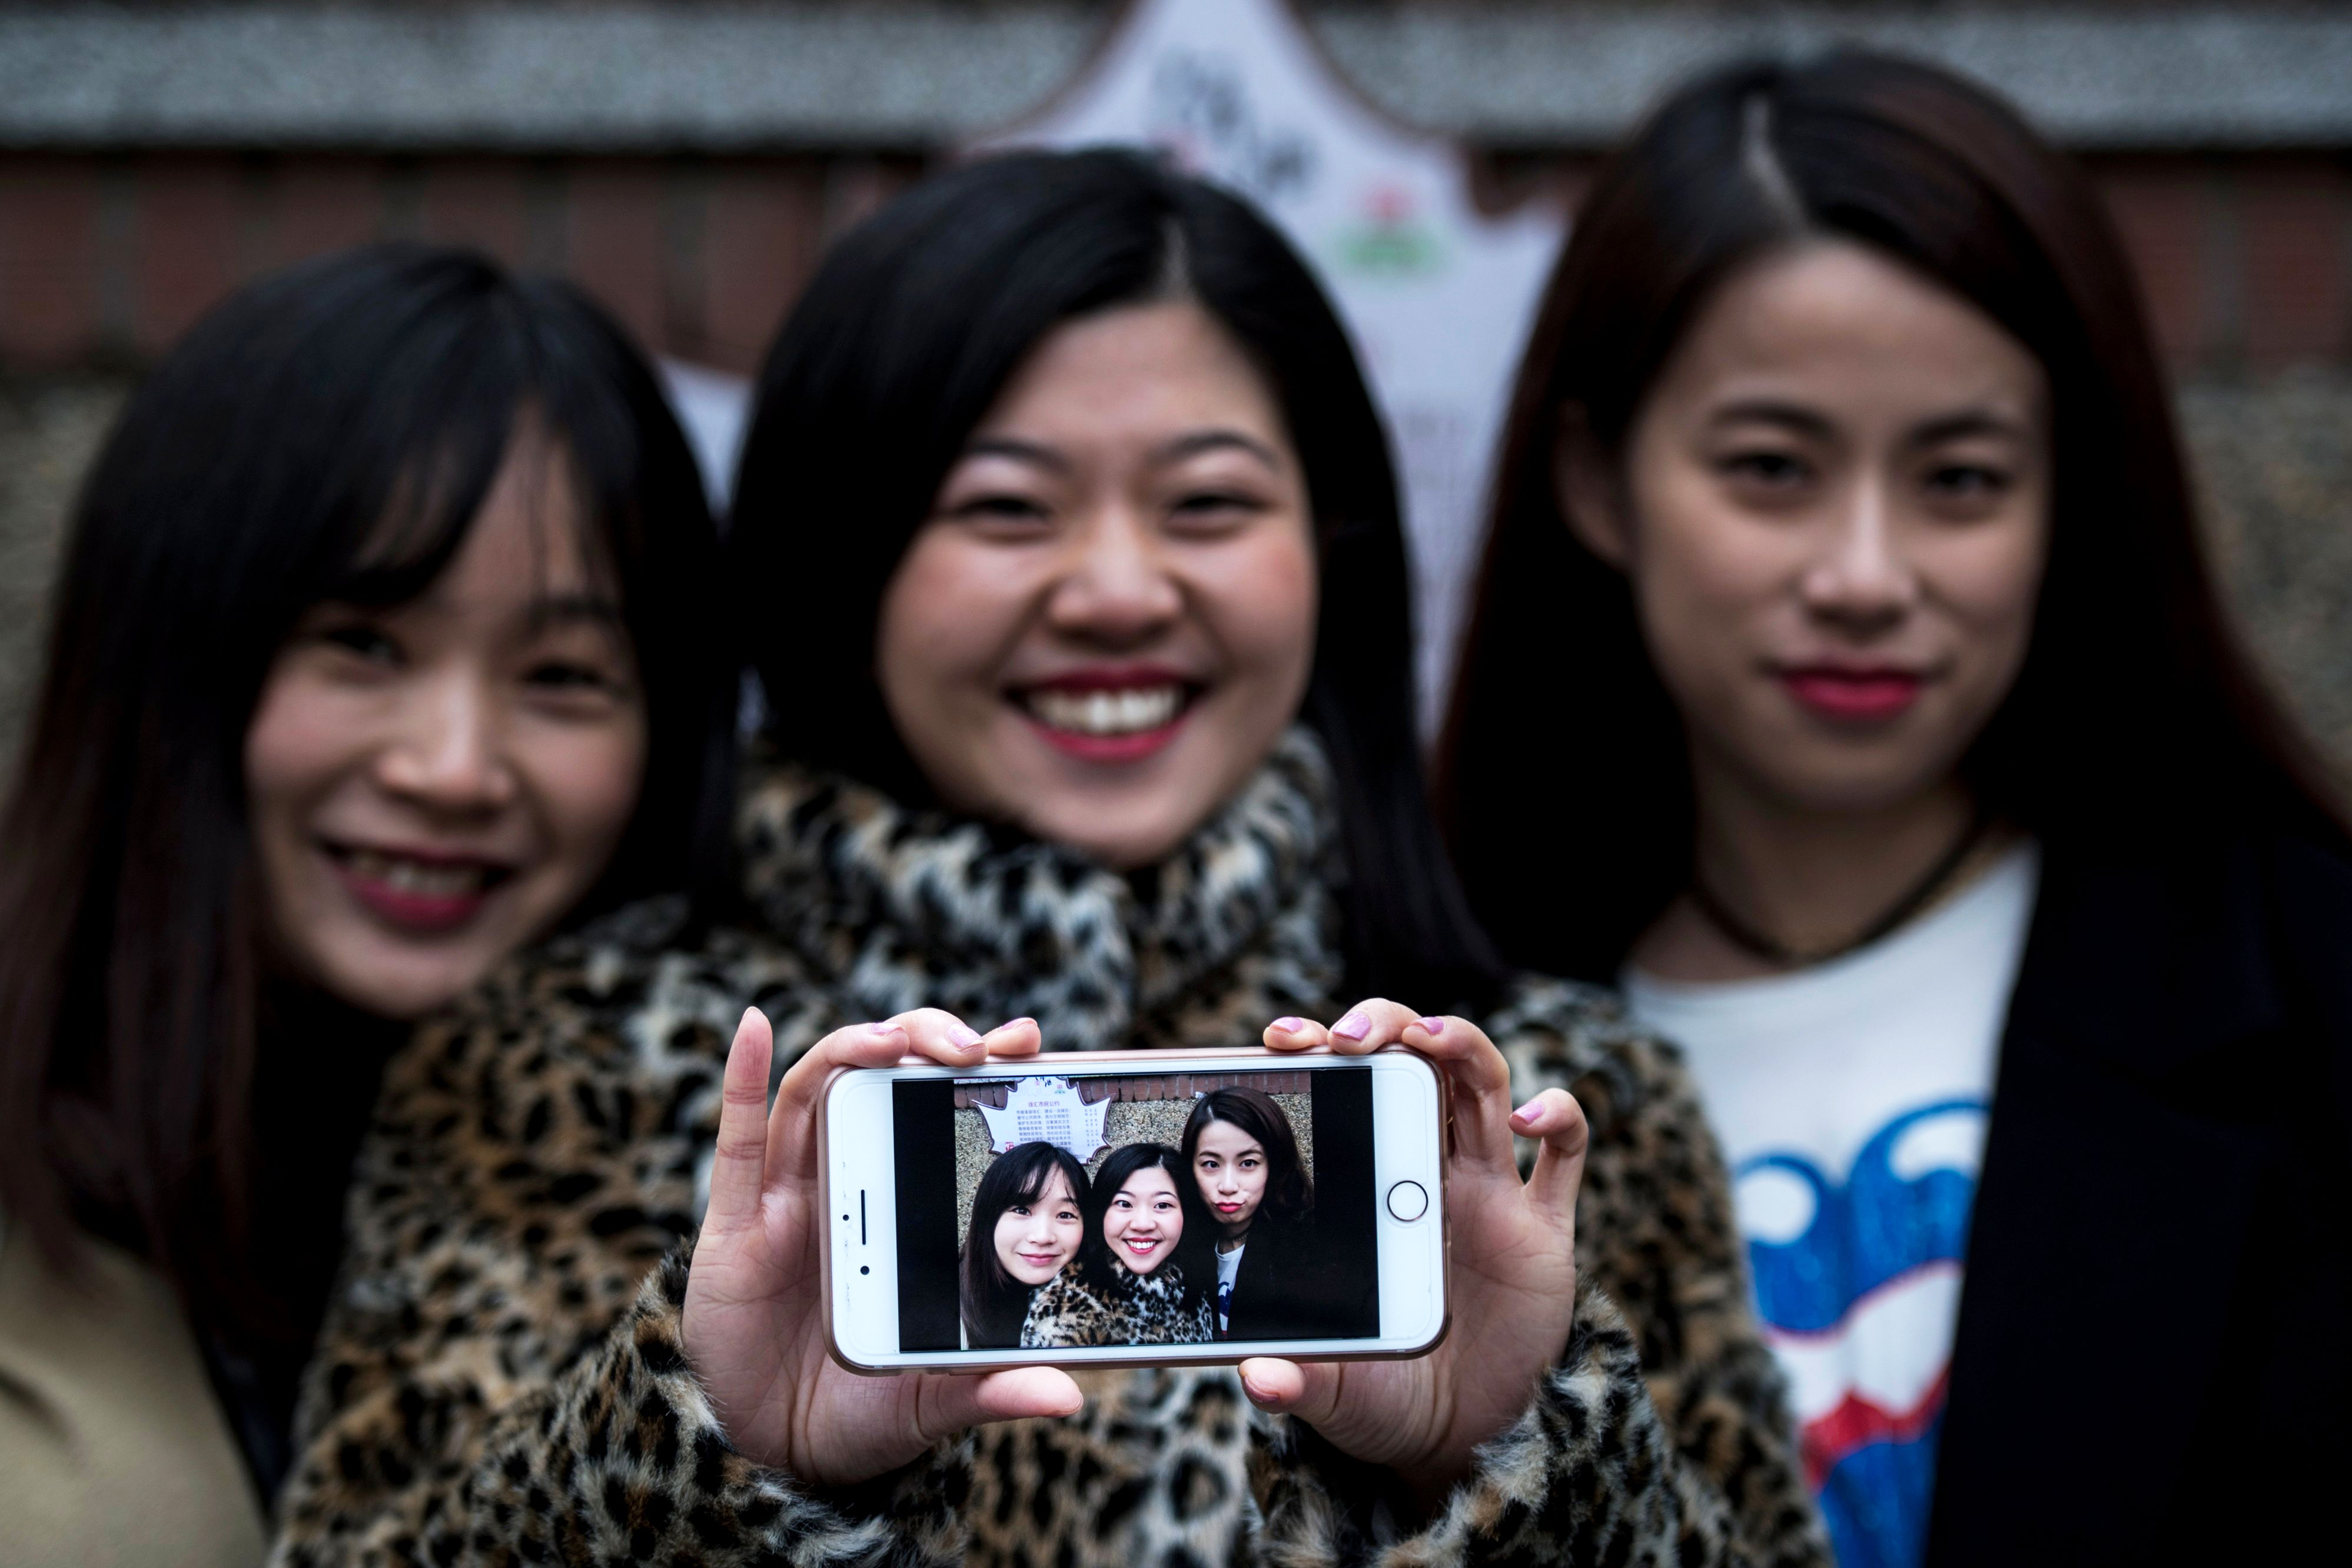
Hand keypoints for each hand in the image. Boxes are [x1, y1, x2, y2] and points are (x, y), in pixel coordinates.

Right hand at [682, 1007, 1082, 1484]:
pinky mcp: (736, 1223)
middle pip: (885, 1080)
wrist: (775, 1453)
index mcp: (904, 1211)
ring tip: (891, 1040)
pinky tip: (753, 1030)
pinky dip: (743, 1078)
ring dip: (853, 1050)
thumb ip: (991, 1389)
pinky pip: (738, 1140)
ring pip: (819, 1092)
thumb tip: (1067, 1400)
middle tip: (971, 1044)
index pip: (942, 1115)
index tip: (1026, 1043)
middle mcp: (850, 1185)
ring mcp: (790, 1198)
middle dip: (925, 1041)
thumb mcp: (933, 1402)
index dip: (978, 1069)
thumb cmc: (860, 1411)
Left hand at [1244, 999, 1586, 1510]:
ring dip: (1460, 1042)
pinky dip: (1558, 1117)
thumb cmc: (1383, 1394)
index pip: (1349, 1092)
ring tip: (1429, 1034)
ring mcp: (1492, 1194)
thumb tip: (1257, 1379)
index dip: (1322, 1049)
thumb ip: (1297, 1380)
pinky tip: (1530, 1118)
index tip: (1282, 1040)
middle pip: (1417, 1062)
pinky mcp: (1545, 1230)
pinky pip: (1566, 1155)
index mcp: (1371, 1188)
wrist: (1459, 1440)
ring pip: (1484, 1083)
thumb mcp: (1331, 1389)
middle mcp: (1432, 1172)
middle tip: (1345, 1037)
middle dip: (1385, 1025)